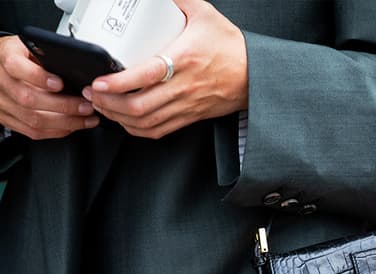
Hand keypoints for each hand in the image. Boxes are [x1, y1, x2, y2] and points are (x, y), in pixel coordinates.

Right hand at [0, 35, 97, 139]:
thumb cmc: (18, 55)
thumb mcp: (28, 46)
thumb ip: (46, 56)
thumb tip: (76, 69)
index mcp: (5, 58)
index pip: (16, 67)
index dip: (38, 77)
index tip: (60, 83)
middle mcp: (0, 82)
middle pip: (29, 99)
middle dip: (64, 106)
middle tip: (86, 106)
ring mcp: (2, 103)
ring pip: (33, 120)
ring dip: (66, 122)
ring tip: (87, 119)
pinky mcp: (6, 119)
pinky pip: (32, 131)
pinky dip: (57, 131)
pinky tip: (73, 126)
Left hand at [83, 0, 247, 138]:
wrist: (256, 74)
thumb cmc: (232, 47)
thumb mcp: (205, 14)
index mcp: (185, 59)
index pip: (147, 76)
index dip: (119, 82)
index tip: (99, 80)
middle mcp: (184, 87)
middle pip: (140, 106)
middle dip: (109, 103)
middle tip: (93, 93)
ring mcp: (186, 105)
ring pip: (145, 122)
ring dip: (118, 118)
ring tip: (102, 106)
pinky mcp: (189, 117)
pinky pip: (158, 130)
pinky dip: (136, 129)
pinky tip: (125, 120)